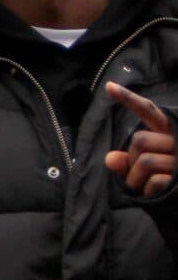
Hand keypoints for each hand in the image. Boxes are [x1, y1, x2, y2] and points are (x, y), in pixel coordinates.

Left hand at [104, 81, 175, 196]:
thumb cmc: (161, 178)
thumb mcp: (141, 167)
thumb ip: (125, 160)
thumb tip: (110, 159)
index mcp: (166, 132)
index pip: (148, 111)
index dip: (128, 99)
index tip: (108, 86)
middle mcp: (177, 141)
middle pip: (139, 140)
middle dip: (130, 159)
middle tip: (137, 172)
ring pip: (144, 161)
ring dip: (134, 178)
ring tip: (143, 184)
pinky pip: (153, 181)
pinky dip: (145, 190)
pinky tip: (152, 192)